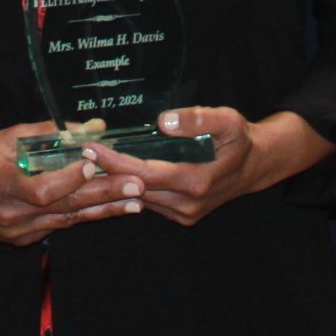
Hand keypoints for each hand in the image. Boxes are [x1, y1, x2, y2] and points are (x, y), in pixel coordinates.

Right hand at [0, 123, 143, 244]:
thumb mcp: (8, 137)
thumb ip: (50, 133)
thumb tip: (93, 127)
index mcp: (2, 183)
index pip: (42, 189)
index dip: (71, 178)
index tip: (95, 162)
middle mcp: (11, 213)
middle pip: (64, 207)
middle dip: (104, 195)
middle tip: (136, 185)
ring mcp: (18, 231)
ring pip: (67, 220)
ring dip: (103, 209)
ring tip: (136, 201)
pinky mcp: (24, 240)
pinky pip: (58, 226)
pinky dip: (83, 215)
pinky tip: (110, 208)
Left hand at [86, 107, 329, 227]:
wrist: (256, 166)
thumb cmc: (239, 139)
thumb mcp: (226, 120)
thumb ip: (197, 119)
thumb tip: (164, 121)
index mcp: (195, 181)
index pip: (143, 174)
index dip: (115, 162)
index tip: (92, 148)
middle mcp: (186, 204)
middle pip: (134, 190)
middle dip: (106, 172)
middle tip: (80, 153)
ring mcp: (183, 214)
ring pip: (138, 199)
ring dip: (115, 182)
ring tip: (90, 161)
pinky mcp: (181, 216)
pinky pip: (148, 202)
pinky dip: (131, 188)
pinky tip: (115, 172)